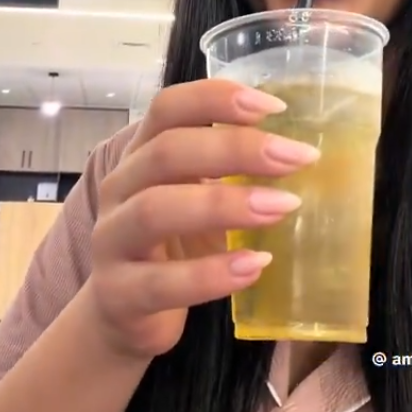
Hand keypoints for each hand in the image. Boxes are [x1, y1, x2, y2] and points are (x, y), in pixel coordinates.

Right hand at [89, 79, 318, 359]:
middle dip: (237, 149)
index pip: (167, 108)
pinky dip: (211, 273)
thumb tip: (300, 148)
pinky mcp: (119, 294)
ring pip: (155, 210)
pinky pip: (161, 283)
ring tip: (283, 207)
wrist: (122, 312)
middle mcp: (120, 188)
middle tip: (297, 159)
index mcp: (140, 153)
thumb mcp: (193, 194)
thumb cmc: (172, 243)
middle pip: (167, 151)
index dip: (217, 99)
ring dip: (225, 205)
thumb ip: (227, 167)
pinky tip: (256, 266)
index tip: (276, 108)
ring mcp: (112, 240)